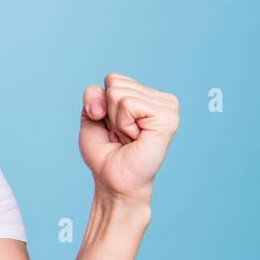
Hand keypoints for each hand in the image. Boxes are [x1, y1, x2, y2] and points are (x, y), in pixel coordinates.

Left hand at [79, 72, 178, 203]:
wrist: (113, 181)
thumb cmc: (106, 153)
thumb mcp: (91, 118)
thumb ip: (93, 96)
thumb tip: (107, 94)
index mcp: (146, 95)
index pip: (112, 78)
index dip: (102, 105)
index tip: (113, 127)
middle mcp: (160, 98)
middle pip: (114, 82)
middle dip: (108, 113)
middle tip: (121, 135)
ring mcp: (167, 106)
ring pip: (118, 93)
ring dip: (116, 121)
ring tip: (129, 138)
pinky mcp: (167, 117)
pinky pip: (127, 104)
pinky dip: (122, 124)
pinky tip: (135, 138)